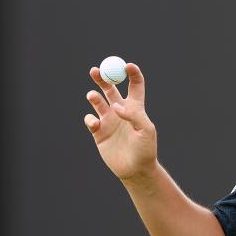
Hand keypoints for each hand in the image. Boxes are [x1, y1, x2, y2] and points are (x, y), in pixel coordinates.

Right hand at [83, 62, 157, 180]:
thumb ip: (134, 115)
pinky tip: (96, 126)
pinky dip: (90, 119)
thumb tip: (116, 106)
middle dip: (103, 78)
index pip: (134, 85)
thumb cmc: (145, 150)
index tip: (127, 65)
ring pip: (97, 101)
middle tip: (95, 70)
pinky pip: (90, 120)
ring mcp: (108, 121)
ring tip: (93, 97)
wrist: (135, 170)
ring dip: (93, 96)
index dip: (132, 73)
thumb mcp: (146, 130)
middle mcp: (120, 111)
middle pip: (110, 88)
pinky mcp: (98, 132)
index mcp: (135, 107)